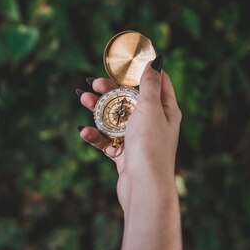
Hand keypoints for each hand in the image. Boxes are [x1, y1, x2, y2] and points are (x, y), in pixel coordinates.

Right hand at [78, 57, 181, 207]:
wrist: (144, 187)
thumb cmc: (150, 145)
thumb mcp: (150, 108)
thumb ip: (149, 84)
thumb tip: (156, 61)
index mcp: (166, 110)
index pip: (157, 82)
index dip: (140, 70)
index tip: (122, 62)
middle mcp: (154, 123)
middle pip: (130, 99)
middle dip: (110, 89)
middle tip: (93, 83)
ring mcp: (138, 139)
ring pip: (115, 118)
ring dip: (98, 109)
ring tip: (83, 100)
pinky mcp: (125, 155)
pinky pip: (108, 140)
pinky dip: (96, 135)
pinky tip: (85, 131)